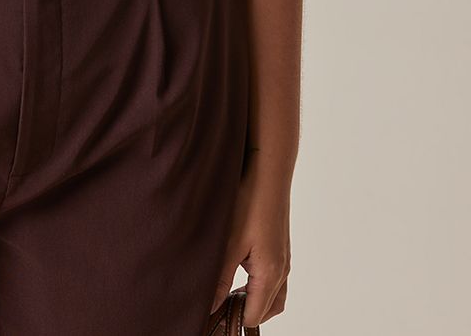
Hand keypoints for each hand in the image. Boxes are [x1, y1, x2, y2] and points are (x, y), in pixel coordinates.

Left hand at [208, 161, 291, 325]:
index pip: (253, 317)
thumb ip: (220, 279)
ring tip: (228, 294)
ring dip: (254, 301)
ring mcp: (283, 259)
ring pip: (273, 296)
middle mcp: (282, 271)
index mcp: (270, 275)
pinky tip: (240, 273)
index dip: (232, 321)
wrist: (269, 174)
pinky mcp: (280, 248)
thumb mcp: (229, 243)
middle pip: (266, 310)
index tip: (211, 318)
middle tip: (219, 309)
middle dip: (244, 314)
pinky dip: (260, 287)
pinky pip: (274, 280)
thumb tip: (211, 307)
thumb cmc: (250, 203)